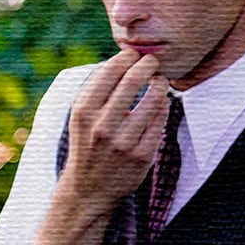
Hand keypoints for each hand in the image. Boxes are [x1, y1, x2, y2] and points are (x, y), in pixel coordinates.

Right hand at [56, 49, 170, 218]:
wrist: (87, 189)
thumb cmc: (87, 143)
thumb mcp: (80, 116)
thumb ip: (95, 88)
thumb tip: (122, 58)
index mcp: (83, 112)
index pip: (110, 71)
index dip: (126, 57)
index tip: (134, 55)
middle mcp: (101, 126)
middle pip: (133, 80)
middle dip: (148, 64)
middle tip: (153, 62)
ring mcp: (123, 142)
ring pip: (153, 99)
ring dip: (161, 83)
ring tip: (160, 81)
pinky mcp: (142, 156)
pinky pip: (160, 120)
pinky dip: (164, 106)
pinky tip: (161, 102)